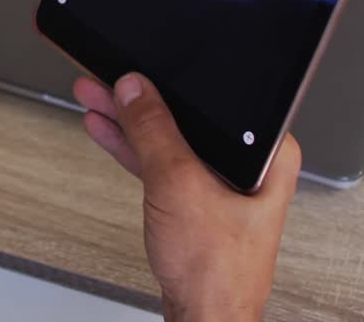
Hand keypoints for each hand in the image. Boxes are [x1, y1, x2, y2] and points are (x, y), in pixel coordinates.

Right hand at [74, 73, 300, 321]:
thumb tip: (136, 90)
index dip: (177, 78)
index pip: (219, 99)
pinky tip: (108, 129)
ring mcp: (222, 184)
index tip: (140, 68)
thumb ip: (153, 131)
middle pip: (189, 117)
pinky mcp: (198, 201)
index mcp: (268, 154)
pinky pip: (163, 162)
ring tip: (95, 96)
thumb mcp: (178, 184)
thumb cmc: (217, 272)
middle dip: (142, 98)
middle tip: (107, 77)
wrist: (205, 319)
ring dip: (131, 120)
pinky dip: (134, 148)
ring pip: (171, 138)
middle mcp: (250, 166)